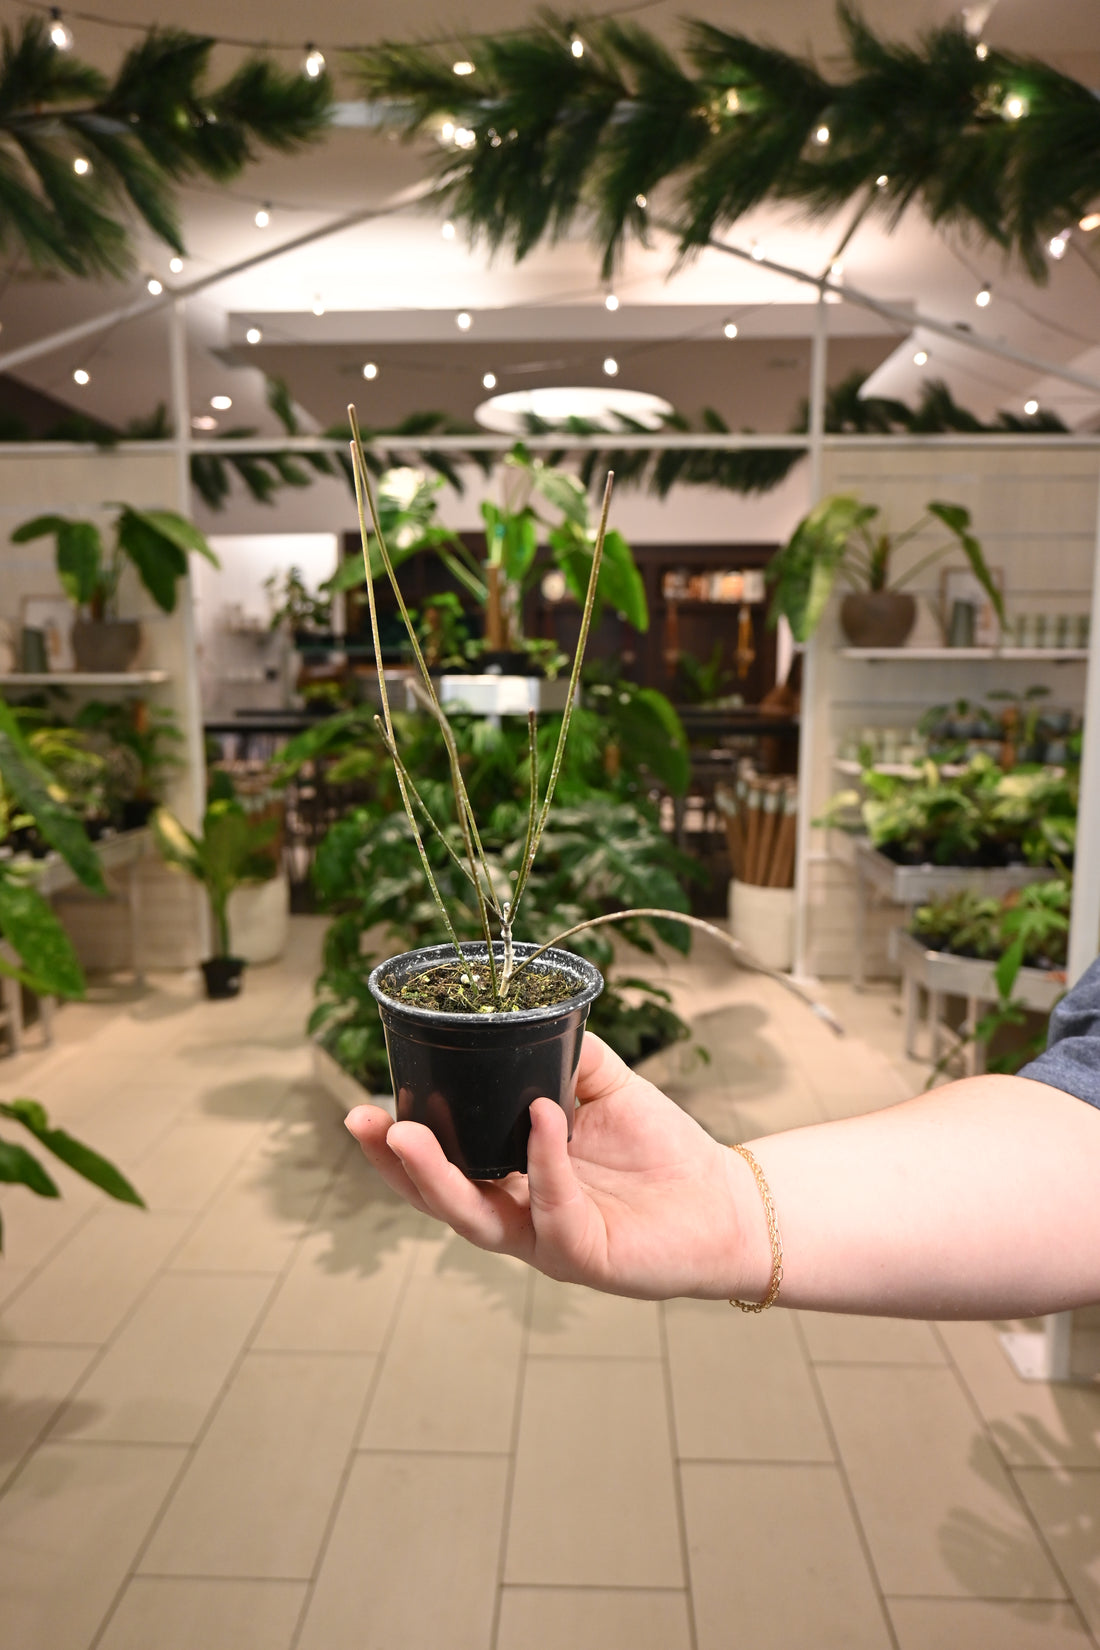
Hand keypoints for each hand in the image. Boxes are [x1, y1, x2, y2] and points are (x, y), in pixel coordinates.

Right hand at [344, 1031, 760, 1300]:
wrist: (722, 1201)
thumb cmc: (659, 1150)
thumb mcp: (602, 1086)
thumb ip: (563, 1056)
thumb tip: (523, 1014)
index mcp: (508, 1181)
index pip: (439, 1167)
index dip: (396, 1145)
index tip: (363, 1109)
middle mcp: (516, 1216)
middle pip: (437, 1200)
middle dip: (395, 1165)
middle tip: (362, 1123)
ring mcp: (545, 1241)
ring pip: (476, 1219)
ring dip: (438, 1179)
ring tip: (408, 1135)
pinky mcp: (585, 1255)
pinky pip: (555, 1205)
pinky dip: (545, 1160)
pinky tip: (540, 1117)